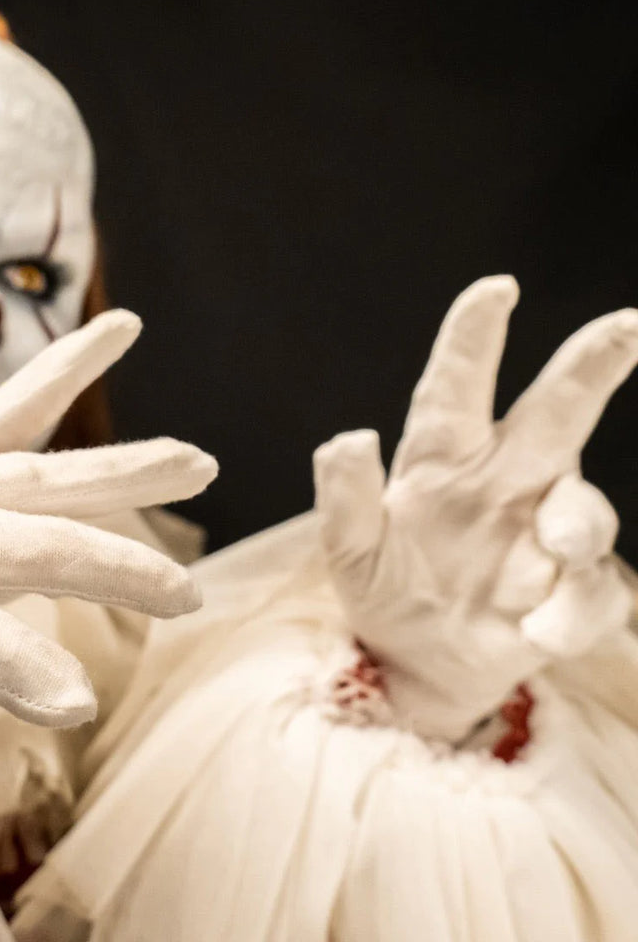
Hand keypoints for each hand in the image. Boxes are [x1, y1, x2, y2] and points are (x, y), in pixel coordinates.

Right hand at [0, 310, 216, 890]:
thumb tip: (70, 544)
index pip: (3, 421)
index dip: (67, 367)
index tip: (128, 323)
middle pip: (32, 485)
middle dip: (125, 473)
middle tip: (203, 462)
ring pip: (9, 548)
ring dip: (105, 567)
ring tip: (185, 598)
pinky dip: (16, 666)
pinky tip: (74, 701)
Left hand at [313, 277, 637, 740]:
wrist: (414, 666)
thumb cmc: (383, 590)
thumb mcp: (348, 548)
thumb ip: (345, 495)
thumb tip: (350, 435)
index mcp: (441, 460)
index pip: (457, 385)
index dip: (474, 336)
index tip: (497, 289)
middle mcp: (501, 482)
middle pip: (554, 411)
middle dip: (590, 364)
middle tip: (626, 324)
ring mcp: (540, 535)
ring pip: (584, 505)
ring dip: (577, 518)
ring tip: (558, 544)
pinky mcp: (568, 593)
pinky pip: (589, 592)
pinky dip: (570, 612)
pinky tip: (536, 633)